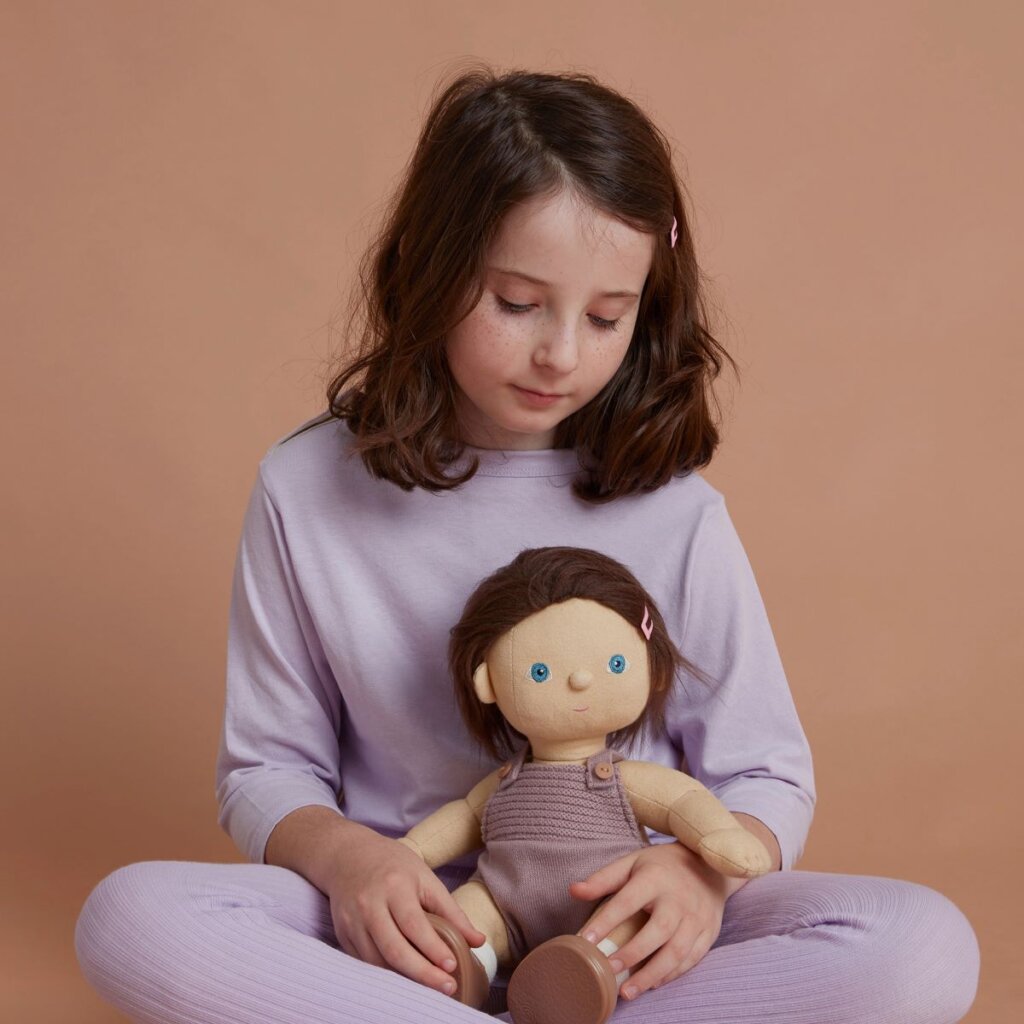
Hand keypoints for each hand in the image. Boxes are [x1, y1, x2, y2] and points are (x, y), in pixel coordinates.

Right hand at [325, 829, 485, 995]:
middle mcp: (370, 904)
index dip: (433, 948)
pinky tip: (403, 977)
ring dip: (403, 978)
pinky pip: (364, 961)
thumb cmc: (394, 866)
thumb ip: (451, 910)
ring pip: (377, 960)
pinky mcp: (342, 933)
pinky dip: (384, 972)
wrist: (348, 855)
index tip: (452, 966)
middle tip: (446, 987)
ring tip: (428, 986)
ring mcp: (352, 920)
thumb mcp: (425, 877)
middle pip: (394, 949)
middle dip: (422, 973)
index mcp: (395, 886)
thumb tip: (478, 941)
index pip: (414, 924)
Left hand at [569, 841, 731, 1000]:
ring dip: (652, 974)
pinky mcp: (709, 932)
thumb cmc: (661, 867)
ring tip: (628, 991)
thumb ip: (603, 879)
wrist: (707, 865)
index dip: (606, 921)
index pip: (628, 901)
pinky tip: (652, 983)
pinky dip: (671, 974)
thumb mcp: (632, 863)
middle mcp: (678, 898)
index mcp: (655, 878)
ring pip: (677, 951)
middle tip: (609, 970)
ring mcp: (697, 917)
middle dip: (633, 954)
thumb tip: (573, 890)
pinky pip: (691, 958)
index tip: (586, 940)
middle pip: (658, 930)